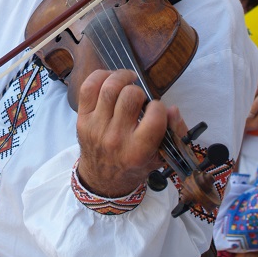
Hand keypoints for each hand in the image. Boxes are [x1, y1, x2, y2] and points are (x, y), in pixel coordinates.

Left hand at [76, 69, 185, 196]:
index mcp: (138, 150)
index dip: (159, 106)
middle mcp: (116, 138)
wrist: (103, 179)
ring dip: (122, 77)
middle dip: (139, 91)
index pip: (155, 115)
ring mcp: (96, 128)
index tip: (155, 109)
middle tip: (139, 98)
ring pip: (109, 87)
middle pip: (130, 96)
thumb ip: (174, 133)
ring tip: (127, 80)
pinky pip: (88, 88)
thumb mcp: (160, 156)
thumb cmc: (135, 164)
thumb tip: (173, 109)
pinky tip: (110, 80)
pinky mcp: (82, 119)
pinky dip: (100, 77)